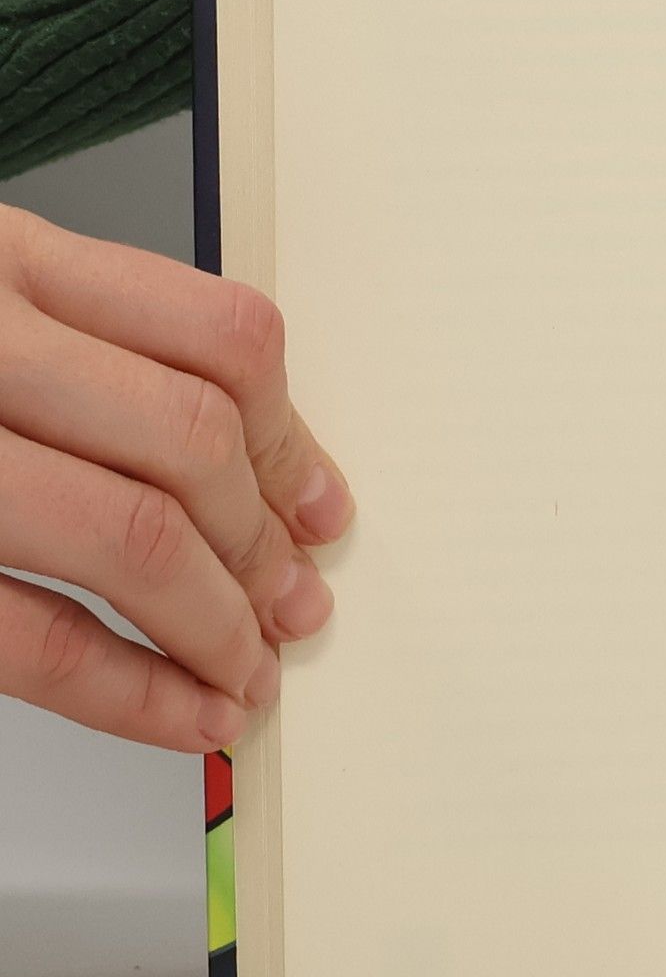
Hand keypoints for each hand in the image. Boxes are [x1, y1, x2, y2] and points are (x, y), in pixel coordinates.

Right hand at [0, 207, 351, 751]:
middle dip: (261, 545)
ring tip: (248, 674)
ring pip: (129, 533)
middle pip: (191, 439)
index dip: (295, 441)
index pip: (221, 336)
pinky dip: (131, 691)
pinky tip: (183, 717)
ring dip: (216, 624)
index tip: (323, 511)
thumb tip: (254, 471)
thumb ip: (88, 348)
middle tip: (292, 608)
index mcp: (5, 260)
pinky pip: (28, 635)